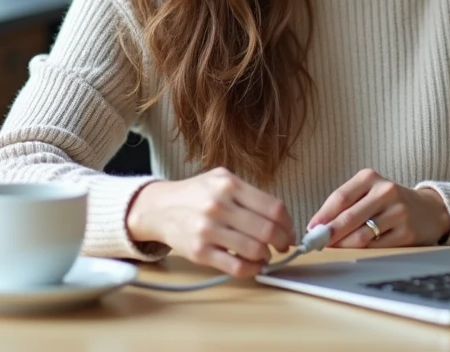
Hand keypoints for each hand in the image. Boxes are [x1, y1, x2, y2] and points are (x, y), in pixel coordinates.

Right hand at [125, 167, 295, 277]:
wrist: (159, 208)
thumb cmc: (195, 194)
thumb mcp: (220, 180)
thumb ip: (248, 195)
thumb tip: (281, 219)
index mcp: (229, 184)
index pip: (274, 208)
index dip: (288, 224)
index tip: (290, 232)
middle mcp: (219, 205)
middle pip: (267, 230)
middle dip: (282, 242)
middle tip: (283, 246)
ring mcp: (208, 229)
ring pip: (254, 250)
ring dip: (266, 256)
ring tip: (264, 255)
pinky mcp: (199, 252)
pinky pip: (236, 267)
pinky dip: (252, 270)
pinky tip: (253, 266)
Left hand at [307, 168, 449, 248]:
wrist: (429, 210)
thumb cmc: (389, 202)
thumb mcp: (368, 192)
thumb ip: (345, 205)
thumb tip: (317, 226)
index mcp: (370, 177)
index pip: (340, 197)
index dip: (322, 215)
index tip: (310, 229)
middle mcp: (386, 191)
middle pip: (349, 217)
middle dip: (329, 234)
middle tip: (315, 244)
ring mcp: (398, 213)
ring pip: (362, 235)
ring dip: (342, 245)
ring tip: (331, 249)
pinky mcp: (407, 233)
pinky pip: (377, 247)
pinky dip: (361, 252)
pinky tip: (354, 253)